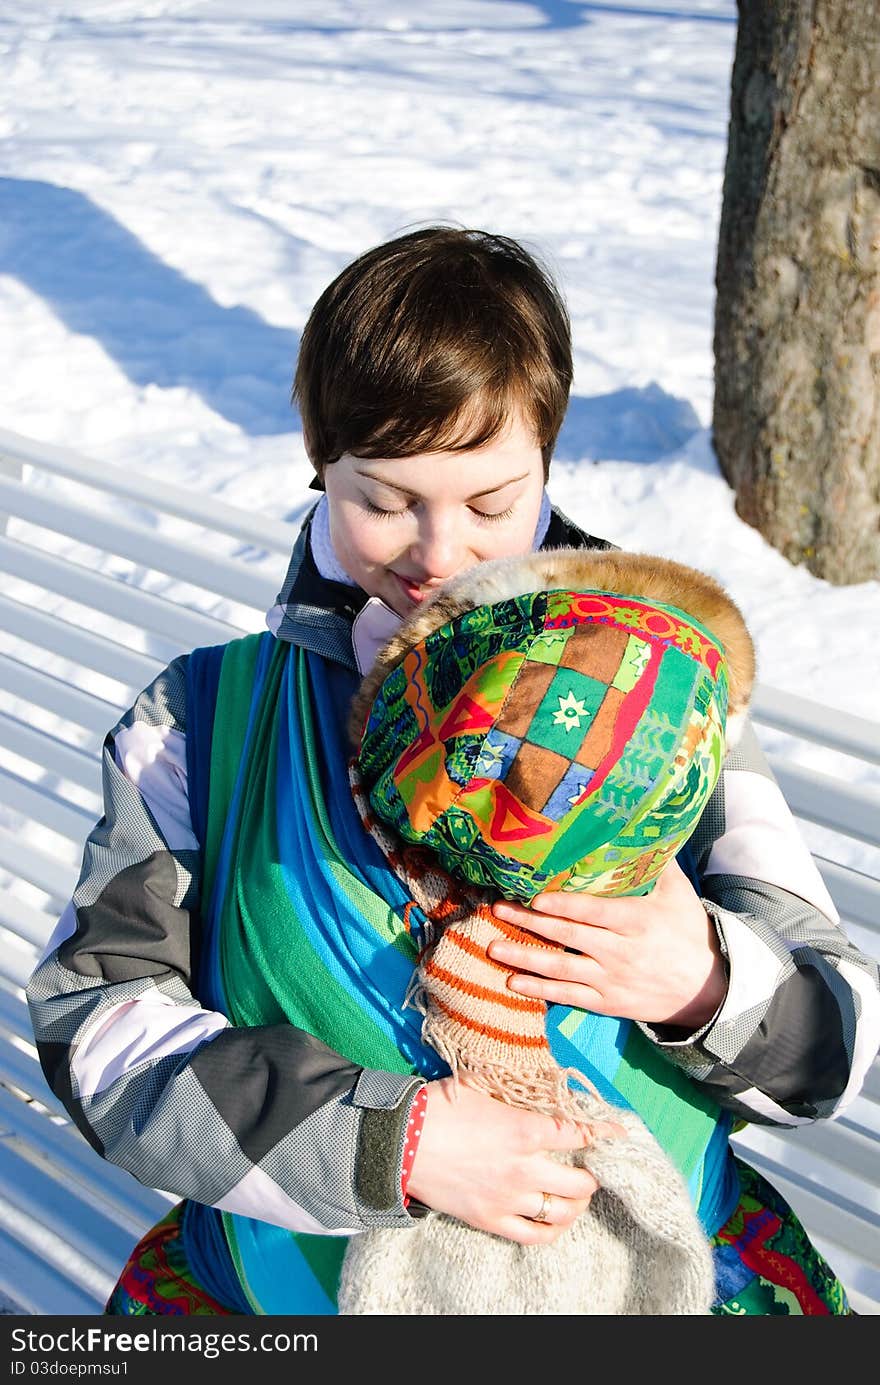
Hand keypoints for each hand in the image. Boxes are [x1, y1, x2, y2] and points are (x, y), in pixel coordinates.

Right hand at [406, 1077, 618, 1243]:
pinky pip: (534, 1236)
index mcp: (524, 1129)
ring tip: (576, 1196)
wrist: (399, 1141)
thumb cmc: (438, 1106)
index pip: (578, 1134)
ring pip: (562, 1212)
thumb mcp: (479, 1086)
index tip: (619, 1134)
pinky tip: (555, 1220)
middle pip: (580, 1182)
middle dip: (593, 1175)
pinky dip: (552, 1231)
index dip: (602, 1134)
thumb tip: (530, 1084)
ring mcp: (508, 1197)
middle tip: (591, 1168)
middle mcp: (524, 1167)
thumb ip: (512, 1091)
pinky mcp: (490, 1219)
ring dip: (576, 1204)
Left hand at [486, 859, 726, 1030]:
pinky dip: (540, 990)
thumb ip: (658, 862)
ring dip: (524, 958)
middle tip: (497, 910)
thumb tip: (643, 823)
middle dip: (530, 923)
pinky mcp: (608, 1002)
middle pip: (568, 937)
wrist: (711, 989)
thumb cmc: (690, 933)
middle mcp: (621, 952)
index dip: (564, 906)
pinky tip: (513, 982)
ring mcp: (612, 980)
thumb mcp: (680, 894)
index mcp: (637, 921)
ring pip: (561, 969)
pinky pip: (569, 996)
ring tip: (493, 947)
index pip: (595, 913)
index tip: (536, 898)